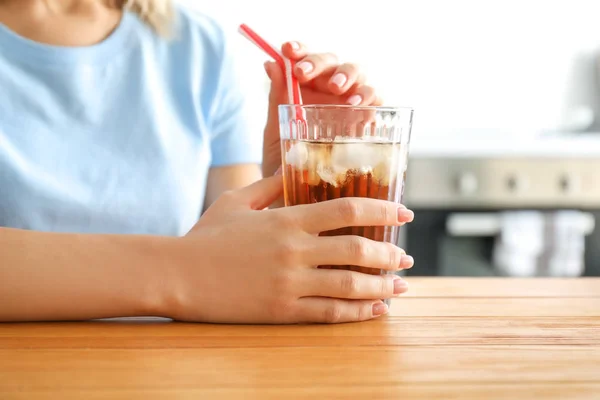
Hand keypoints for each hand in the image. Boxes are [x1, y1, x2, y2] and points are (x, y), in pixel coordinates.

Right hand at [165, 176, 413, 323]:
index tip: (404, 213)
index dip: (382, 210)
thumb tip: (295, 167)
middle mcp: (294, 250)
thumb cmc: (205, 236)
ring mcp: (289, 283)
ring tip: (401, 288)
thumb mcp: (236, 201)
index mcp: (287, 220)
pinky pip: (328, 313)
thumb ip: (271, 185)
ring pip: (349, 285)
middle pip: (357, 250)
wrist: (176, 275)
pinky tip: (375, 311)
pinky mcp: (281, 310)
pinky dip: (357, 313)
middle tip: (406, 257)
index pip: (347, 209)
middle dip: (389, 254)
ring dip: (382, 287)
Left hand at [261, 42, 381, 177]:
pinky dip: (370, 101)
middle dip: (321, 64)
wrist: (297, 200)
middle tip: (305, 74)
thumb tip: (271, 63)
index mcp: (307, 88)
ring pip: (359, 77)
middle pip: (334, 64)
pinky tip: (359, 109)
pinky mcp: (369, 123)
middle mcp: (331, 93)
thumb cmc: (283, 164)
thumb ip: (276, 99)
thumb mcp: (275, 132)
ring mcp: (352, 106)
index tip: (288, 51)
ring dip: (349, 77)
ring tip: (337, 89)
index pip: (307, 59)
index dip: (300, 50)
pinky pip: (377, 103)